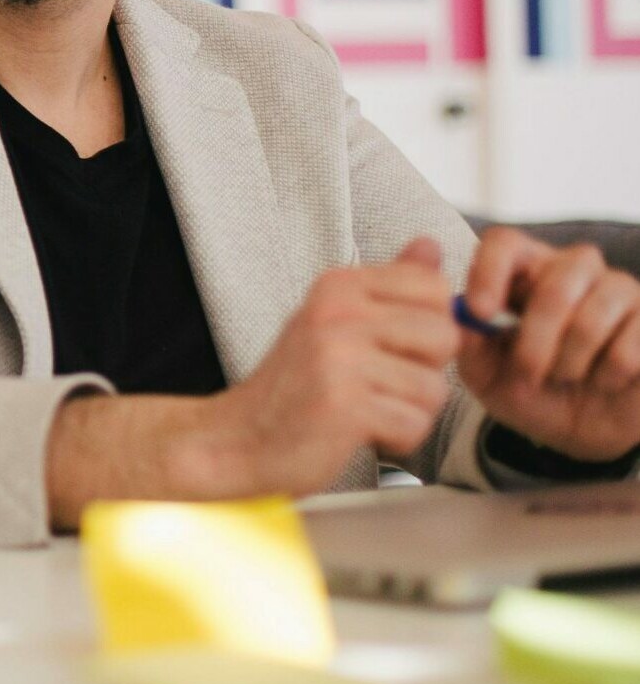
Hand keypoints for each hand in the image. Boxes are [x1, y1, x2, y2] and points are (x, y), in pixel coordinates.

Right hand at [195, 238, 458, 494]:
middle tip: (377, 383)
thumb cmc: (294, 384)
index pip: (433, 286)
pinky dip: (396, 439)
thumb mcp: (335, 320)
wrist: (239, 439)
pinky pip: (415, 424)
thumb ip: (389, 285)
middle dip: (424, 372)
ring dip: (409, 411)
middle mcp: (337, 313)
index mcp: (338, 286)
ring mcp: (338, 358)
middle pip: (444, 336)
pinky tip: (361, 431)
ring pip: (434, 388)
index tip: (393, 345)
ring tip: (366, 409)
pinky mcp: (344, 405)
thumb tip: (430, 244)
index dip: (430, 324)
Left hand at [457, 228, 639, 463]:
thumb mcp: (486, 376)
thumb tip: (460, 315)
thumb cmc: (530, 393)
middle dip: (536, 339)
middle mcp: (573, 270)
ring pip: (594, 313)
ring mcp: (619, 290)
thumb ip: (468, 344)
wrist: (583, 433)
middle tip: (527, 374)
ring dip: (571, 360)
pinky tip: (604, 381)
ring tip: (564, 378)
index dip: (490, 271)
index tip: (481, 312)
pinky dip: (607, 374)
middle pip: (556, 282)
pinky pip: (629, 343)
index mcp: (524, 273)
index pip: (505, 243)